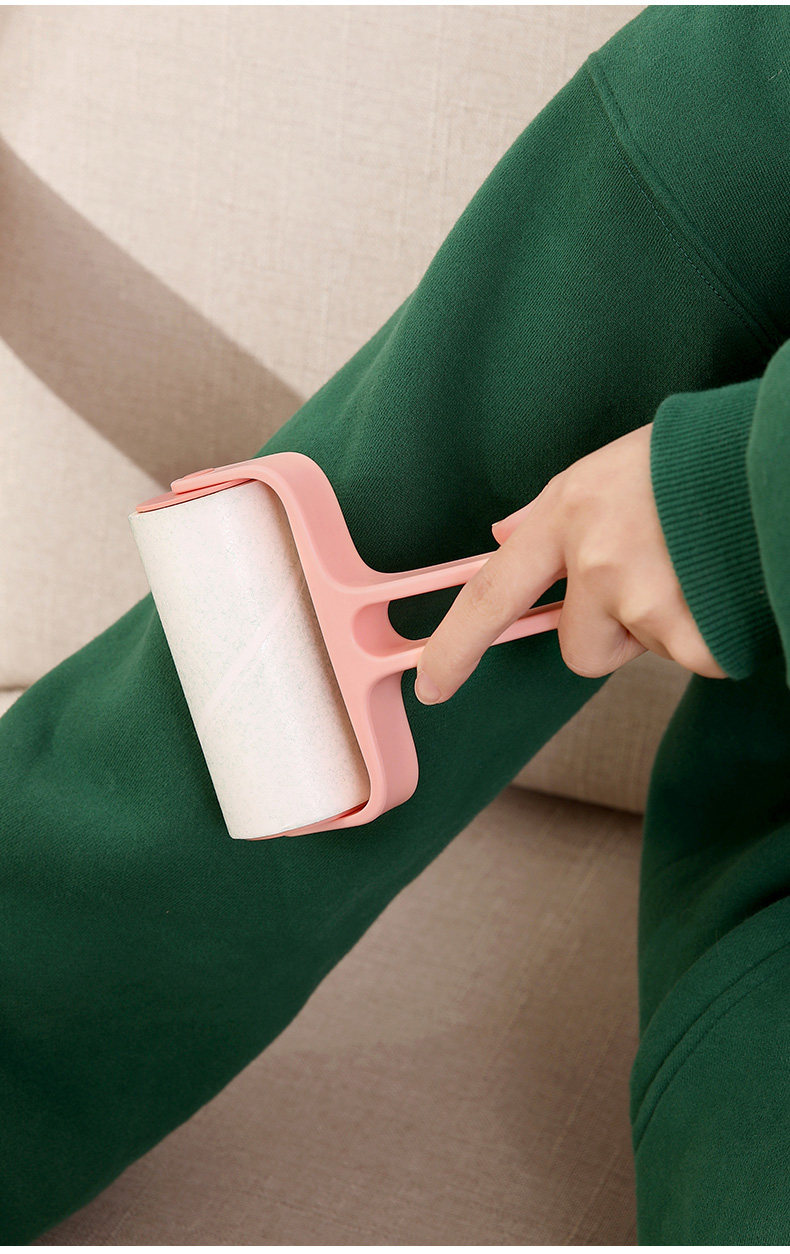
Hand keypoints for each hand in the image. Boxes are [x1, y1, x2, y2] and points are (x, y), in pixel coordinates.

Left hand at [414, 422, 726, 704]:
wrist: (773, 456)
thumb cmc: (695, 458)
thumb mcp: (609, 468)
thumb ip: (553, 510)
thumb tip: (503, 535)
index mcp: (568, 513)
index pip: (491, 593)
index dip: (455, 646)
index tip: (431, 682)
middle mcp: (597, 560)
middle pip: (578, 650)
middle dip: (613, 634)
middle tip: (657, 581)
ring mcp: (646, 598)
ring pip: (643, 652)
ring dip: (669, 627)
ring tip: (699, 568)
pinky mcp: (695, 632)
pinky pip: (696, 659)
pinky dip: (713, 636)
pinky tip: (725, 588)